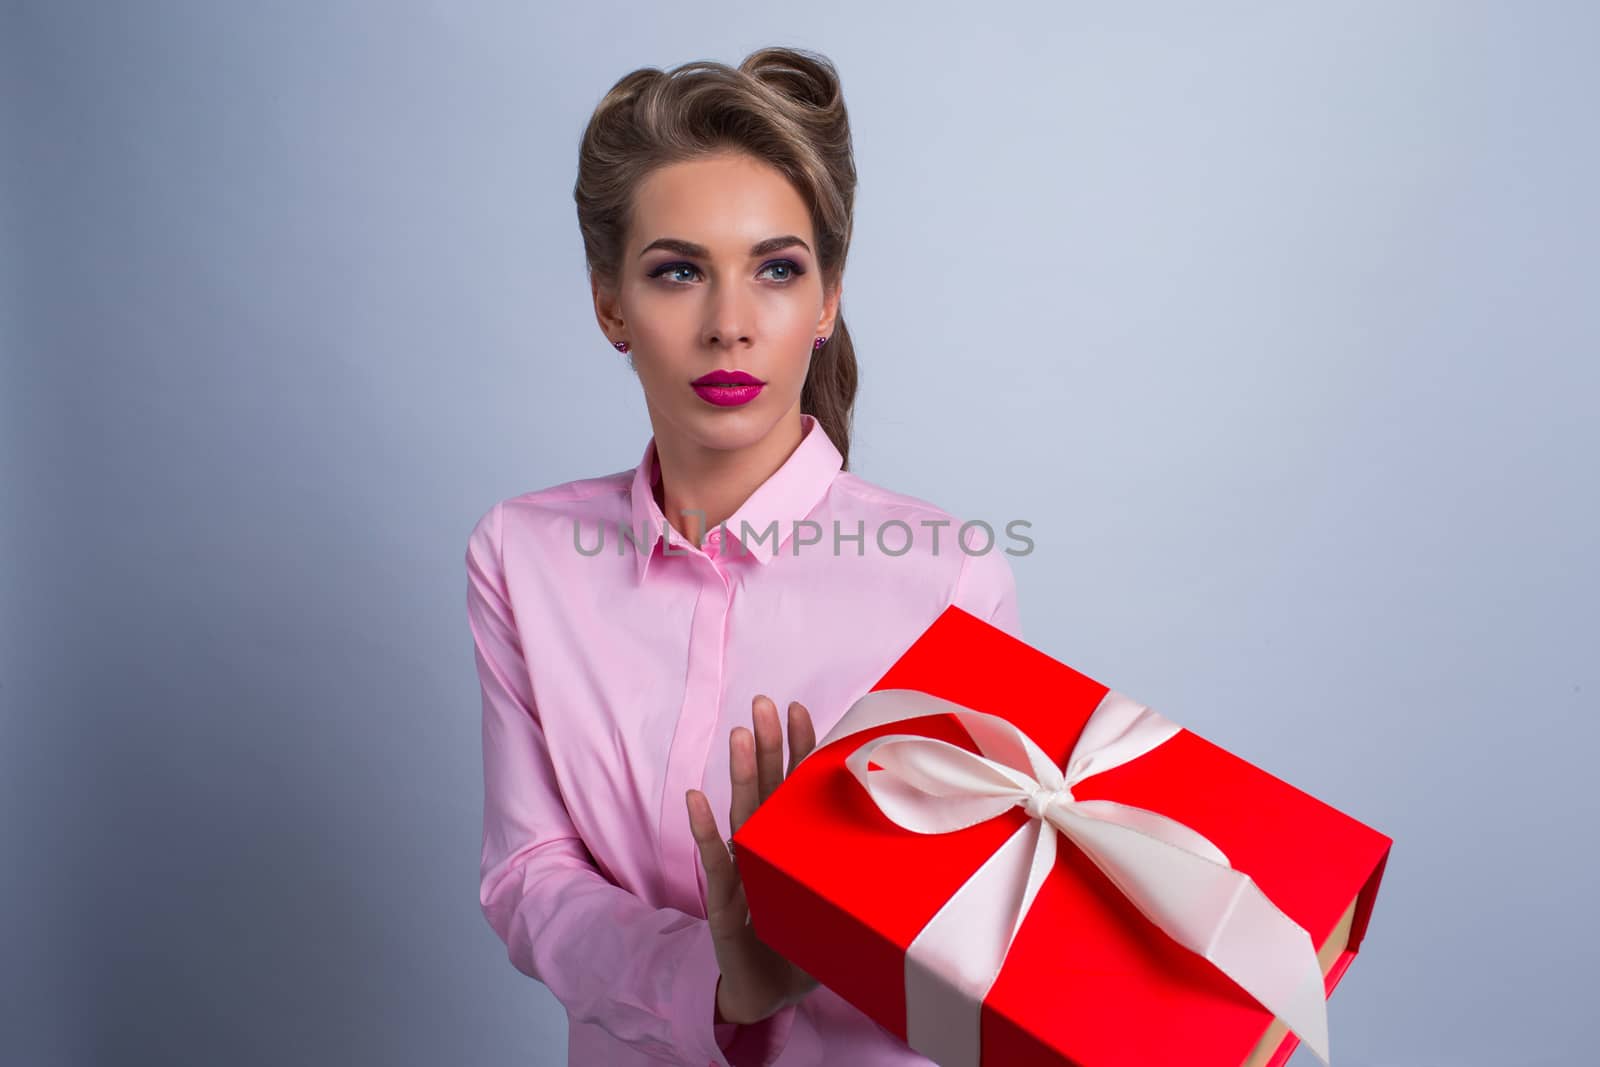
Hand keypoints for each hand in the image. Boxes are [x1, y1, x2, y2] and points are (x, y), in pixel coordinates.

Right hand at [685, 694, 820, 1025]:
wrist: (770, 993)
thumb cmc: (805, 941)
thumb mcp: (835, 900)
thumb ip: (853, 870)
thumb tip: (909, 840)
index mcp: (790, 843)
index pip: (794, 787)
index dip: (797, 749)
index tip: (800, 709)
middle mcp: (762, 847)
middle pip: (764, 786)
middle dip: (765, 744)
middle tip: (764, 703)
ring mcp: (742, 870)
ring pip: (741, 813)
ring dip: (739, 773)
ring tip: (739, 735)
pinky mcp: (726, 901)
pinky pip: (715, 862)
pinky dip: (705, 831)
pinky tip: (696, 799)